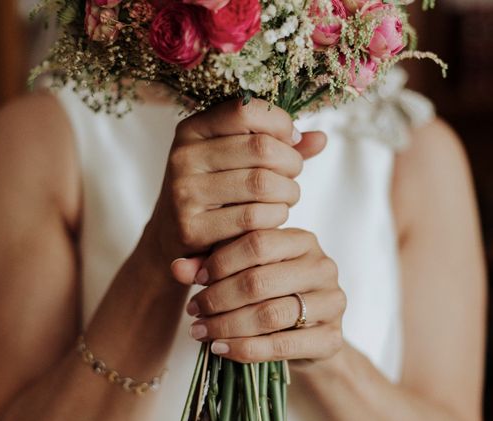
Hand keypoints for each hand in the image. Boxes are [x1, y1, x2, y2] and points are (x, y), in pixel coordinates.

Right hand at [146, 98, 326, 263]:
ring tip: (285, 198)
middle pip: (262, 148)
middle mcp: (183, 157)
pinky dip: (274, 219)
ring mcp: (184, 193)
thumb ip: (277, 146)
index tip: (290, 141)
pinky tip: (271, 219)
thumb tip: (320, 138)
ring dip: (288, 193)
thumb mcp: (235, 160)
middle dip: (291, 163)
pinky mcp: (191, 228)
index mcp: (192, 130)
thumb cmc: (215, 194)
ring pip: (262, 184)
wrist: (173, 239)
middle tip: (292, 177)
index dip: (281, 123)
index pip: (246, 109)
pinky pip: (253, 218)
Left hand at [172, 228, 346, 362]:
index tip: (195, 280)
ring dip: (227, 325)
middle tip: (193, 310)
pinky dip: (245, 348)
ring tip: (200, 331)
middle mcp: (323, 267)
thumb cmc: (271, 294)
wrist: (308, 336)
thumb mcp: (243, 272)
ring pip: (269, 314)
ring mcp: (332, 303)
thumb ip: (212, 265)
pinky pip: (282, 345)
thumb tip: (176, 268)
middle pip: (260, 280)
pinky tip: (220, 348)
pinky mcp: (332, 339)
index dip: (221, 261)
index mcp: (302, 240)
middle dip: (218, 298)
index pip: (258, 242)